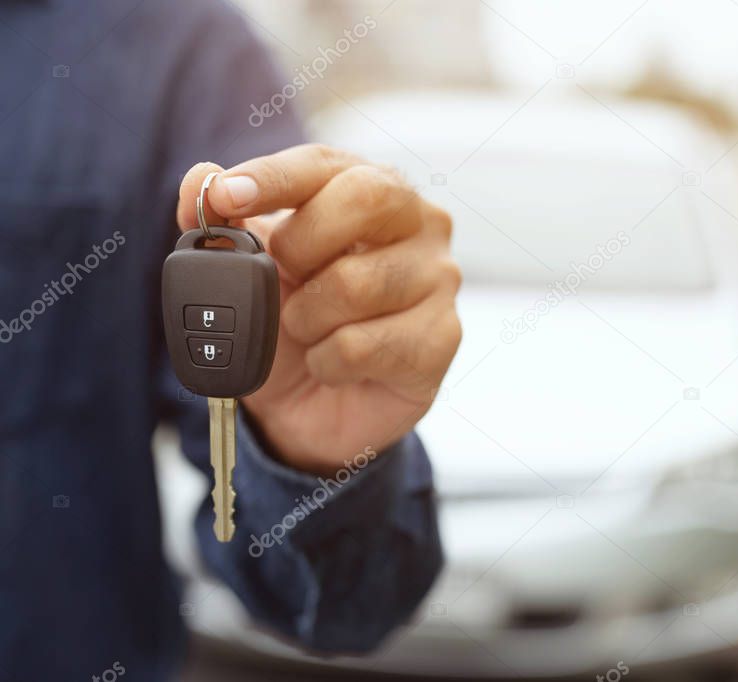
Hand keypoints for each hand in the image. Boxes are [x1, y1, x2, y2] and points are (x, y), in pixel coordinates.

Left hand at [177, 145, 460, 474]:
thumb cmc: (293, 326)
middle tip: (282, 278)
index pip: (326, 164)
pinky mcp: (443, 336)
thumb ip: (224, 224)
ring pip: (355, 282)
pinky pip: (362, 344)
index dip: (273, 177)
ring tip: (309, 331)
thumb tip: (200, 179)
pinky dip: (326, 361)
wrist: (315, 408)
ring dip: (306, 319)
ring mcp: (439, 279)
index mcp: (372, 189)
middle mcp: (419, 223)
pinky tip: (332, 363)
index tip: (226, 195)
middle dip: (301, 243)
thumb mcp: (247, 273)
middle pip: (366, 198)